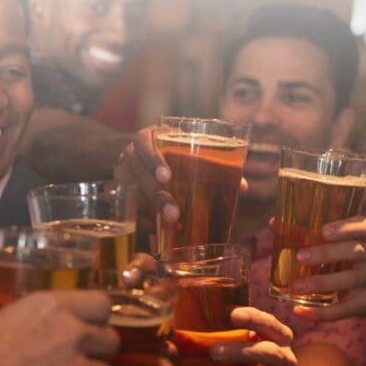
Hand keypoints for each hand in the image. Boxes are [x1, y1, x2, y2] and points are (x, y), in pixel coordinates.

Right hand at [116, 126, 248, 236]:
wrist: (145, 159)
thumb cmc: (175, 154)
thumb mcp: (191, 152)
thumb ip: (215, 166)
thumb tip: (243, 187)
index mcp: (149, 137)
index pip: (142, 142)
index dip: (152, 159)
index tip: (167, 177)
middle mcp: (131, 154)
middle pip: (137, 173)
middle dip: (155, 194)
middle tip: (173, 213)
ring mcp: (123, 173)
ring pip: (130, 192)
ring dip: (150, 210)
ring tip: (170, 224)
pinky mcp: (122, 192)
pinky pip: (129, 207)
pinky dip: (143, 218)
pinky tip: (158, 228)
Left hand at [212, 307, 297, 365]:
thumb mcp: (242, 351)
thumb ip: (223, 340)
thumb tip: (180, 334)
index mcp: (277, 341)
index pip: (272, 325)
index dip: (255, 319)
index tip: (233, 315)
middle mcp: (285, 362)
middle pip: (271, 352)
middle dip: (243, 351)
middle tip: (214, 353)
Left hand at [291, 216, 365, 321]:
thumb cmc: (346, 259)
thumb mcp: (337, 244)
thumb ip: (309, 234)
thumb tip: (273, 223)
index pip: (364, 226)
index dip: (344, 228)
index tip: (323, 231)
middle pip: (355, 251)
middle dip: (326, 253)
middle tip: (299, 257)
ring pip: (349, 280)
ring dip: (320, 282)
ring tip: (295, 286)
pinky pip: (344, 309)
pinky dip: (320, 313)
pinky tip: (299, 312)